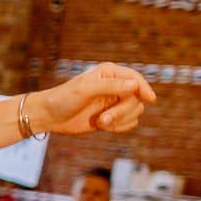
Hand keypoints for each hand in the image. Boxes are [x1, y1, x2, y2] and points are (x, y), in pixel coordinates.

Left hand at [35, 62, 155, 133]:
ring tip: (101, 122)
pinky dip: (120, 128)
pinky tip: (104, 127)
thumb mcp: (85, 90)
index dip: (144, 89)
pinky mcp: (112, 117)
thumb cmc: (63, 99)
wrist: (50, 116)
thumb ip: (110, 86)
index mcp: (110, 73)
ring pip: (136, 112)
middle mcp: (115, 86)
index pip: (136, 79)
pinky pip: (130, 123)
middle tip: (104, 119)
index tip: (150, 99)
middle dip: (122, 112)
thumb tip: (134, 85)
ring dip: (120, 121)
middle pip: (137, 100)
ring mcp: (115, 102)